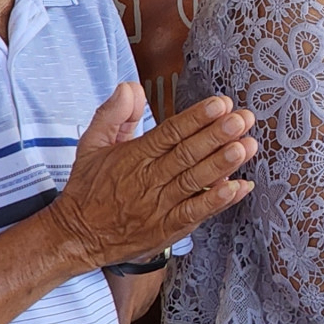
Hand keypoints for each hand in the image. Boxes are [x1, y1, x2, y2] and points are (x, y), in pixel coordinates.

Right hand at [45, 87, 257, 269]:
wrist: (76, 236)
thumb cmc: (88, 188)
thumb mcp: (91, 145)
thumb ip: (112, 115)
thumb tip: (130, 87)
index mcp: (133, 156)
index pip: (170, 132)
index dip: (196, 118)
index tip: (221, 104)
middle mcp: (148, 179)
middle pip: (187, 153)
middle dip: (218, 135)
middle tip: (242, 119)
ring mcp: (159, 205)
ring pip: (195, 181)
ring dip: (223, 164)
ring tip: (246, 146)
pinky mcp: (167, 228)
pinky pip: (195, 212)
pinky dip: (217, 201)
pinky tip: (238, 187)